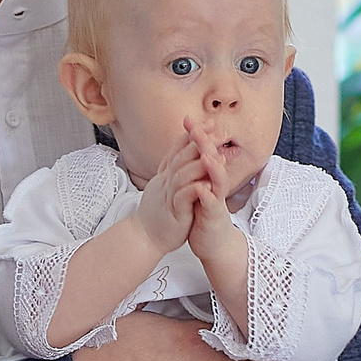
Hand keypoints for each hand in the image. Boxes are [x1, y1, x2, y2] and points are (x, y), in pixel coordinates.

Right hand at [132, 133, 207, 256]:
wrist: (143, 237)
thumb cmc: (157, 215)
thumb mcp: (163, 188)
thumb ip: (172, 172)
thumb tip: (180, 156)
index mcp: (165, 176)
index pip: (178, 150)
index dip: (192, 135)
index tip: (208, 123)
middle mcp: (165, 182)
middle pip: (181, 156)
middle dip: (199, 142)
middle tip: (218, 131)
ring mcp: (167, 196)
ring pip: (182, 174)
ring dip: (199, 163)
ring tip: (216, 155)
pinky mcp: (173, 212)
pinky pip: (183, 198)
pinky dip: (194, 189)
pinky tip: (207, 184)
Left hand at [183, 119, 241, 272]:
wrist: (213, 242)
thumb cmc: (203, 215)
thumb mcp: (198, 188)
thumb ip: (196, 171)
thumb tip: (190, 151)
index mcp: (208, 178)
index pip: (204, 151)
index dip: (197, 136)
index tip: (188, 120)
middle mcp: (214, 185)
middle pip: (214, 160)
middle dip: (206, 143)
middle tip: (198, 128)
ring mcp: (216, 200)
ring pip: (217, 180)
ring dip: (212, 166)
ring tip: (206, 153)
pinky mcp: (214, 216)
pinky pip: (212, 204)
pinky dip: (207, 195)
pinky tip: (202, 188)